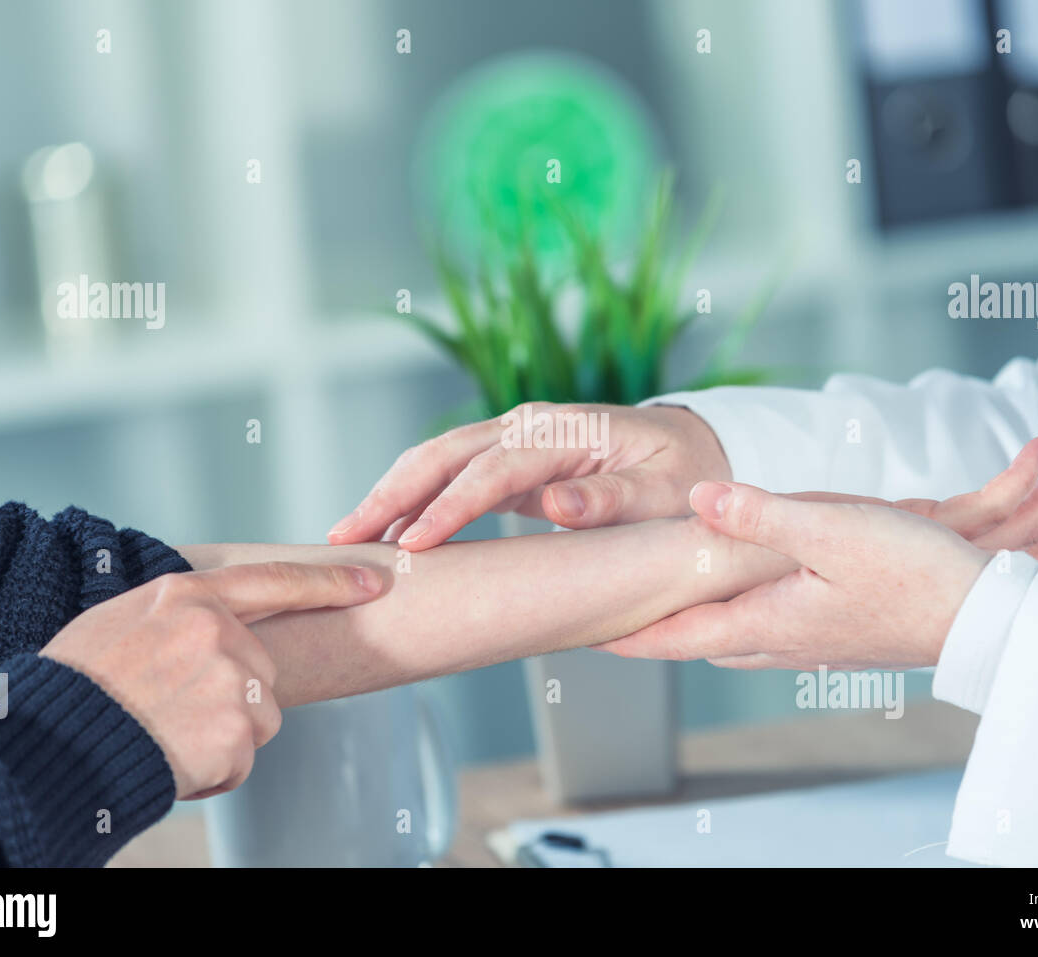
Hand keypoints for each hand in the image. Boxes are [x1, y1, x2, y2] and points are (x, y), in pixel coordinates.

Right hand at [40, 561, 382, 798]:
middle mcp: (219, 632)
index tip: (374, 581)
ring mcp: (231, 682)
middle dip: (231, 696)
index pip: (278, 582)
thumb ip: (180, 611)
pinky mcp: (236, 734)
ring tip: (164, 731)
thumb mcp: (123, 617)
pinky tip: (169, 758)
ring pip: (257, 718)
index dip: (332, 582)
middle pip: (263, 672)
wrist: (47, 743)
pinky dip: (211, 771)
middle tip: (169, 707)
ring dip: (222, 735)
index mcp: (190, 596)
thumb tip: (216, 618)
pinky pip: (240, 760)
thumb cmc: (76, 682)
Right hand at [328, 403, 729, 548]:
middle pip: (445, 453)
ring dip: (391, 494)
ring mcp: (513, 439)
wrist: (691, 452)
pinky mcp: (507, 460)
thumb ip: (613, 501)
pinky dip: (413, 499)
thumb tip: (557, 505)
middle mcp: (528, 426)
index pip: (494, 469)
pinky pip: (449, 475)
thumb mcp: (663, 494)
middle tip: (346, 538)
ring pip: (435, 459)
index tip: (414, 543)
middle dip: (393, 493)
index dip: (451, 506)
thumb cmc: (681, 478)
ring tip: (348, 536)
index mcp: (564, 433)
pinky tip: (388, 532)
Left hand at [598, 429, 1037, 669]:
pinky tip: (742, 595)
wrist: (988, 618)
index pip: (673, 635)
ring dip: (692, 622)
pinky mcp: (835, 635)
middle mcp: (779, 642)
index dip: (623, 632)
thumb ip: (759, 515)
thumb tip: (696, 500)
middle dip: (651, 630)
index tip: (580, 630)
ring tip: (663, 601)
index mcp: (765, 622)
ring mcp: (808, 644)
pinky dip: (735, 614)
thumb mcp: (833, 531)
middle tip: (611, 614)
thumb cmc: (916, 575)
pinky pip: (765, 628)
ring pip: (729, 635)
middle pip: (694, 640)